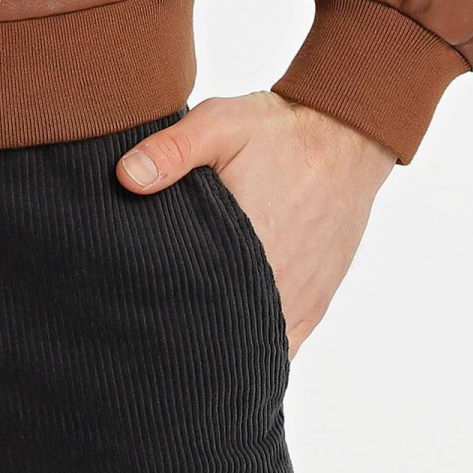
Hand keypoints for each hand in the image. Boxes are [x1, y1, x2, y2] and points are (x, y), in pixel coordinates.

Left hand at [117, 90, 394, 352]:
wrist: (346, 137)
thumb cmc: (281, 131)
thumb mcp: (220, 124)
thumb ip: (172, 150)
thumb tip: (127, 177)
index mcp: (247, 250)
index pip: (193, 308)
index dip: (163, 317)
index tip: (137, 313)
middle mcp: (276, 287)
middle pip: (222, 337)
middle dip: (188, 336)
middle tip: (151, 327)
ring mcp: (299, 301)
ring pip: (253, 347)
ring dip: (223, 344)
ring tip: (185, 335)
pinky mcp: (315, 303)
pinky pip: (282, 345)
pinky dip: (255, 347)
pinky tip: (228, 339)